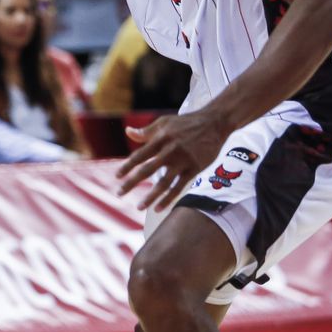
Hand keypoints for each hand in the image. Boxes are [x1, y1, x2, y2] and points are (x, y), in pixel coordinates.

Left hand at [116, 109, 232, 211]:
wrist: (214, 123)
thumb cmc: (185, 123)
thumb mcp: (164, 122)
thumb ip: (146, 131)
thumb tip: (127, 132)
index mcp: (160, 140)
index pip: (139, 156)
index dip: (127, 167)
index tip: (117, 177)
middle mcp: (169, 151)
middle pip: (147, 170)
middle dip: (131, 183)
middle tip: (119, 193)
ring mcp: (182, 161)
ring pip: (163, 183)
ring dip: (150, 196)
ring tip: (138, 207)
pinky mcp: (195, 169)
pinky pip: (179, 187)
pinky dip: (168, 198)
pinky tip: (158, 208)